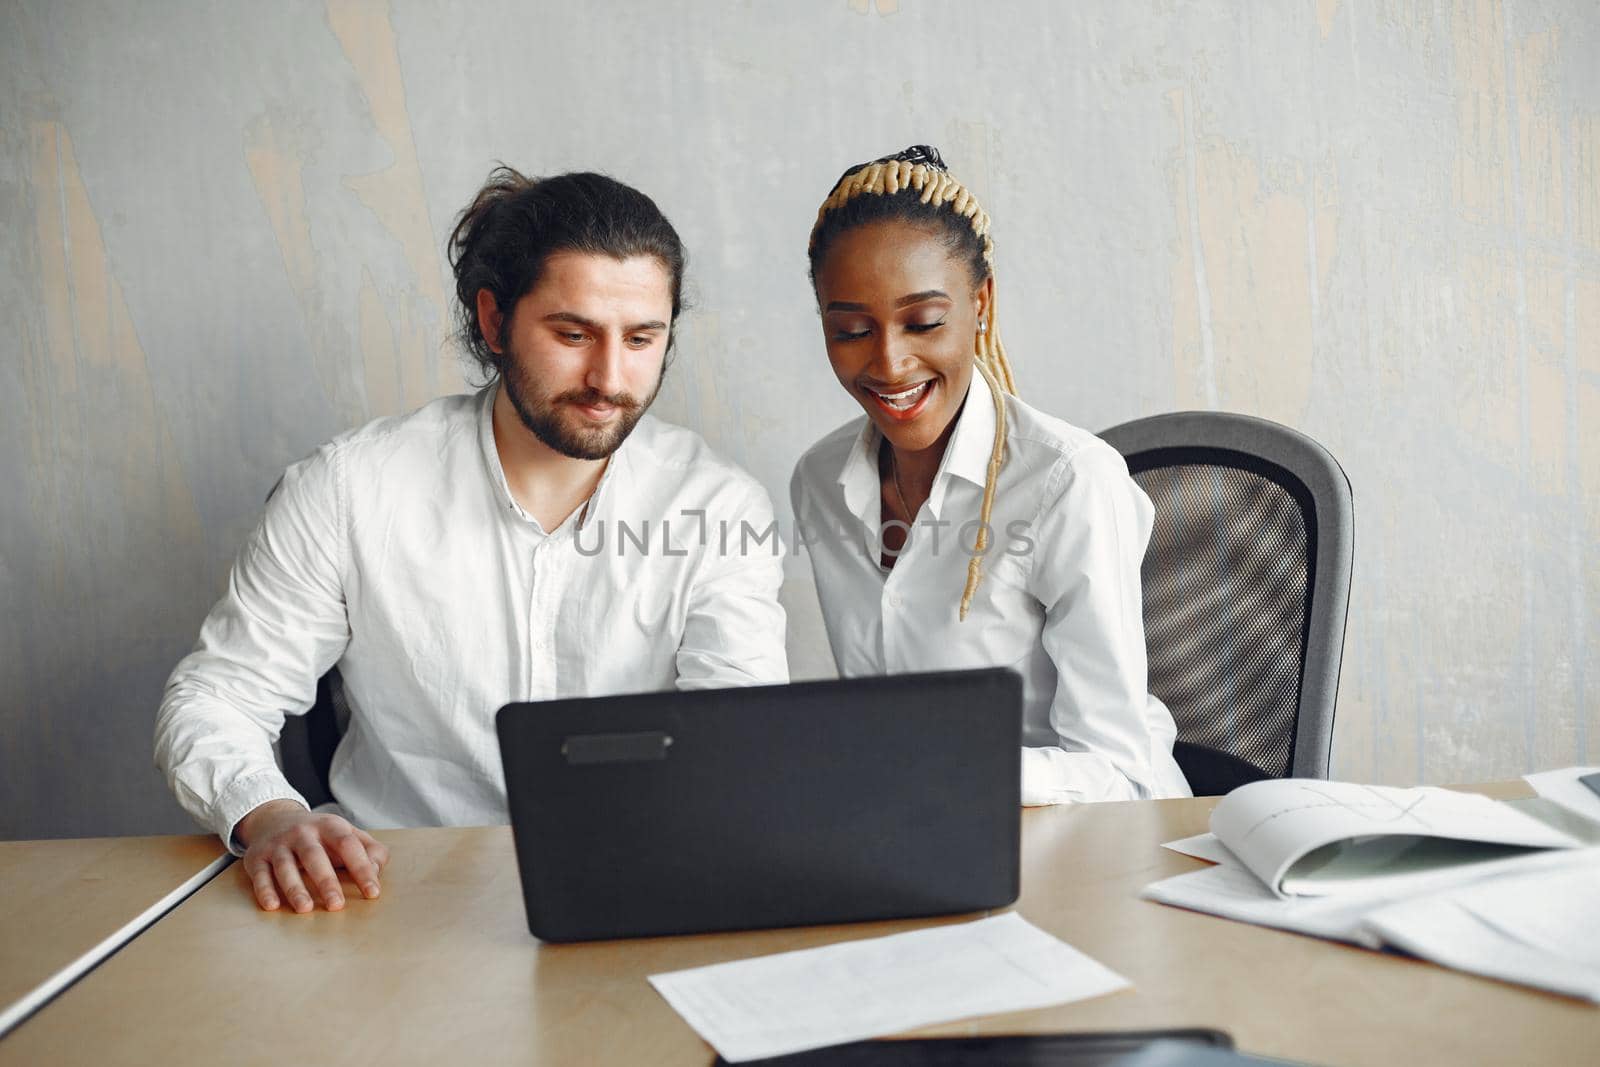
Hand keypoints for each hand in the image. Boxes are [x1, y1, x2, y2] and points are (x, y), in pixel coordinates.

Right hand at [236, 799, 389, 912]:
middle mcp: (302, 832)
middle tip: (337, 905)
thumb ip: (370, 851)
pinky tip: (272, 905)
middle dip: (326, 881)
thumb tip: (375, 871)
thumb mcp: (348, 835)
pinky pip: (260, 874)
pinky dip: (264, 890)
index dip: (361, 867)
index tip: (372, 893)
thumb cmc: (321, 836)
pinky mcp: (257, 857)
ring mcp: (278, 844)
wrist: (276, 819)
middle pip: (314, 855)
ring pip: (285, 866)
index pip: (348, 845)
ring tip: (305, 908)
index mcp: (330, 825)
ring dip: (294, 887)